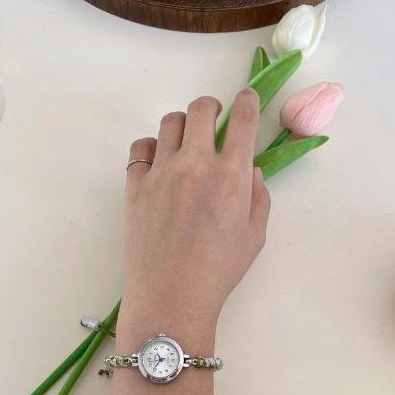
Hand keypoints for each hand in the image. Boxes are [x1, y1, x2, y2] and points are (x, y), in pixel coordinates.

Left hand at [121, 89, 269, 330]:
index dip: (247, 101)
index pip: (242, 120)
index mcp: (231, 175)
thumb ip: (258, 196)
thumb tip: (250, 169)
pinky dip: (152, 147)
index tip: (246, 98)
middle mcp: (195, 164)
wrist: (171, 295)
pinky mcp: (135, 184)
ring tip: (185, 144)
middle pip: (200, 110)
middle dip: (211, 107)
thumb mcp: (254, 236)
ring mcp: (161, 172)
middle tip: (213, 120)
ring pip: (169, 122)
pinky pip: (140, 148)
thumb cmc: (219, 271)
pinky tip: (159, 163)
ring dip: (182, 125)